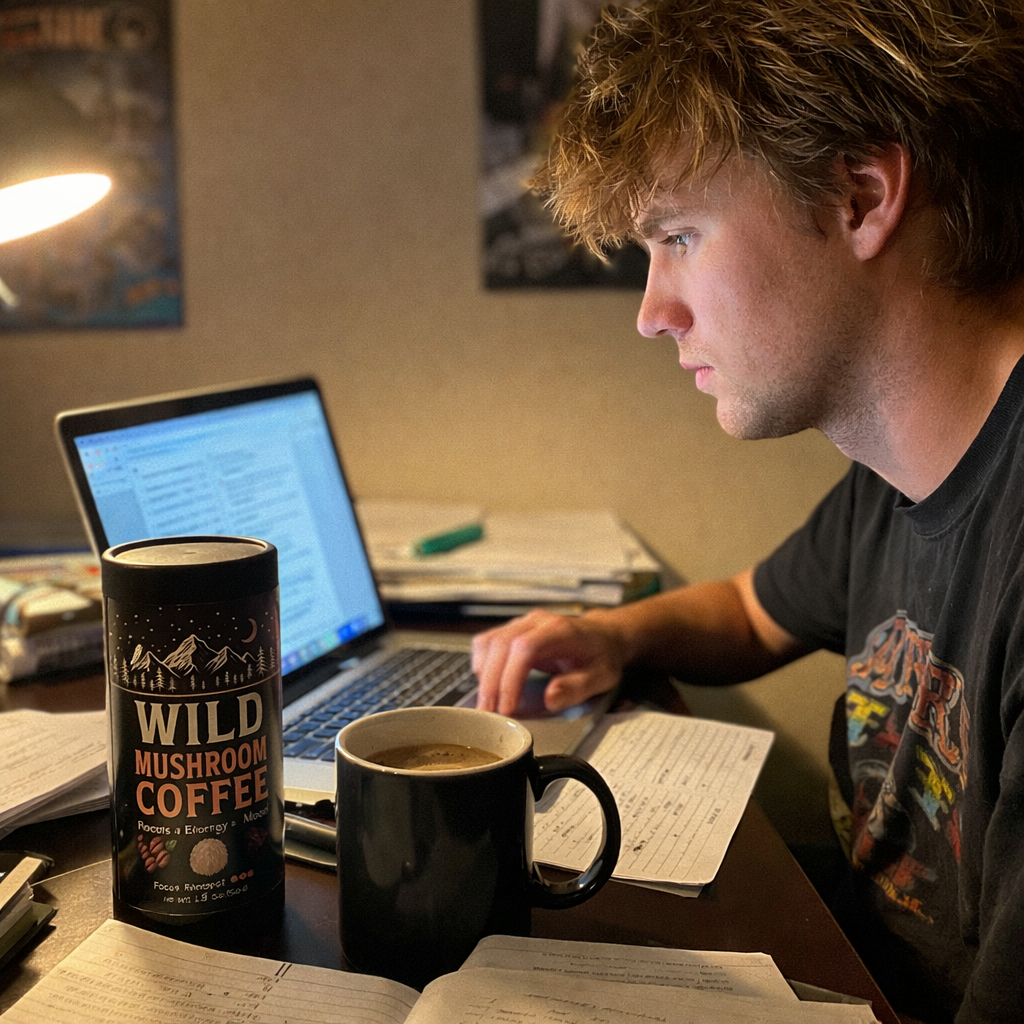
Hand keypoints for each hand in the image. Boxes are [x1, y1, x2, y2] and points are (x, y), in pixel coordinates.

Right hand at [472, 608, 626, 716]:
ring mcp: (522, 624)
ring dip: (483, 674)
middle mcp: (537, 622)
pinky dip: (482, 665)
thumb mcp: (602, 676)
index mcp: (560, 630)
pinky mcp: (513, 631)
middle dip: (491, 682)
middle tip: (489, 712)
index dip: (511, 678)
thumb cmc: (602, 655)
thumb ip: (577, 687)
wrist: (603, 636)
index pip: (525, 648)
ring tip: (487, 703)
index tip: (507, 707)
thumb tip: (551, 698)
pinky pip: (487, 643)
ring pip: (489, 642)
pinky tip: (489, 685)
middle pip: (501, 645)